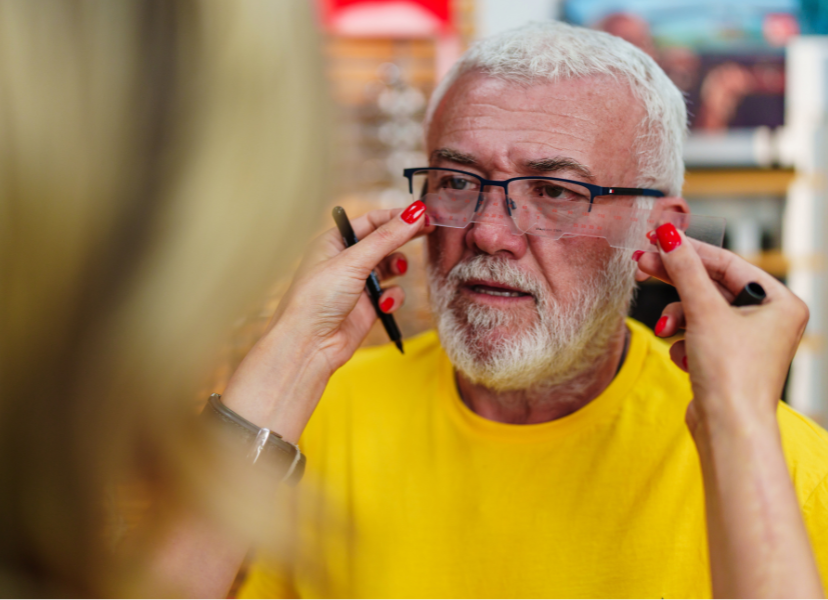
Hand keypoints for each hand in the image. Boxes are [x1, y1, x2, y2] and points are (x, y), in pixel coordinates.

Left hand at [270, 201, 431, 372]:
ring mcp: (358, 283)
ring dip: (397, 268)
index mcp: (334, 242)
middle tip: (429, 230)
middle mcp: (346, 260)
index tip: (422, 213)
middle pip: (384, 241)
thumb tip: (415, 213)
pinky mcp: (368, 306)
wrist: (309, 345)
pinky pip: (392, 293)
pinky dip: (393, 297)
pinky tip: (384, 305)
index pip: (371, 221)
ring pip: (391, 267)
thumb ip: (387, 238)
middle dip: (404, 237)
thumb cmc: (316, 299)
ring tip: (398, 270)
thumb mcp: (353, 262)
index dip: (397, 216)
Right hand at [635, 223, 808, 434]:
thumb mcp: (704, 312)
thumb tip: (668, 236)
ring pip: (700, 311)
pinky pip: (698, 334)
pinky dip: (685, 342)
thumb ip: (684, 270)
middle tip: (642, 266)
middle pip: (711, 286)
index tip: (658, 240)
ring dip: (678, 320)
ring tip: (667, 332)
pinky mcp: (727, 359)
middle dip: (676, 283)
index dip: (689, 250)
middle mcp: (768, 319)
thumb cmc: (732, 376)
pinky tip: (684, 358)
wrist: (728, 430)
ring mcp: (747, 340)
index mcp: (779, 302)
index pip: (727, 263)